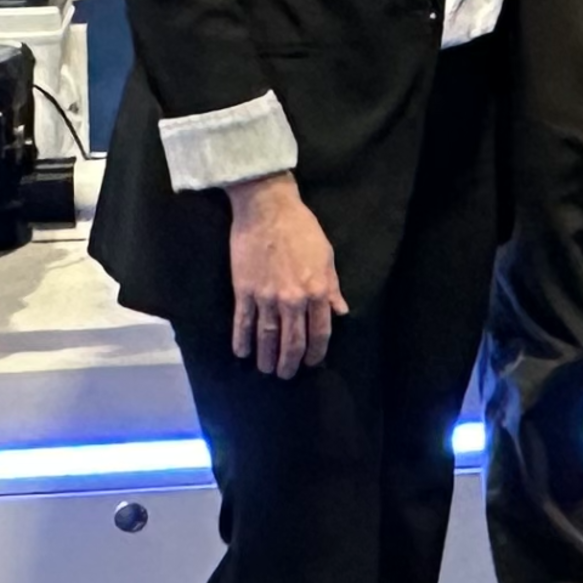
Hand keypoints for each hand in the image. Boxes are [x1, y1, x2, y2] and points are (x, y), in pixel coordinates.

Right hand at [226, 175, 343, 377]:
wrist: (267, 209)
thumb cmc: (301, 228)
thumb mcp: (326, 256)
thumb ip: (332, 287)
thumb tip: (340, 312)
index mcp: (316, 291)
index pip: (319, 332)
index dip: (316, 352)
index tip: (312, 362)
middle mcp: (292, 300)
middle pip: (292, 341)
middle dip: (290, 362)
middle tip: (287, 374)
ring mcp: (266, 297)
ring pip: (267, 337)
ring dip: (266, 357)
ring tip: (266, 369)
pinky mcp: (244, 291)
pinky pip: (243, 322)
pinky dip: (242, 340)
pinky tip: (242, 352)